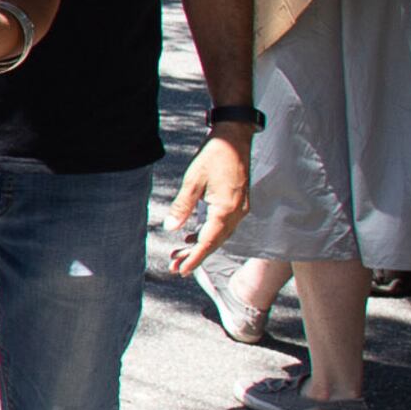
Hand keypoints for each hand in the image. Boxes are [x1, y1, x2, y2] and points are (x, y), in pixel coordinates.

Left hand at [163, 130, 251, 275]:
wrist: (235, 139)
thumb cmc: (214, 156)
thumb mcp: (193, 181)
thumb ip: (182, 206)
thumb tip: (170, 228)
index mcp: (227, 209)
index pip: (209, 241)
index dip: (195, 257)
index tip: (182, 270)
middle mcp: (237, 213)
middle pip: (215, 242)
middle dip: (195, 256)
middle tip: (175, 268)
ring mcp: (240, 209)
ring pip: (219, 235)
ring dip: (200, 246)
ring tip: (179, 256)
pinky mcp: (238, 204)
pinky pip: (223, 226)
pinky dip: (207, 234)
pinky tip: (191, 237)